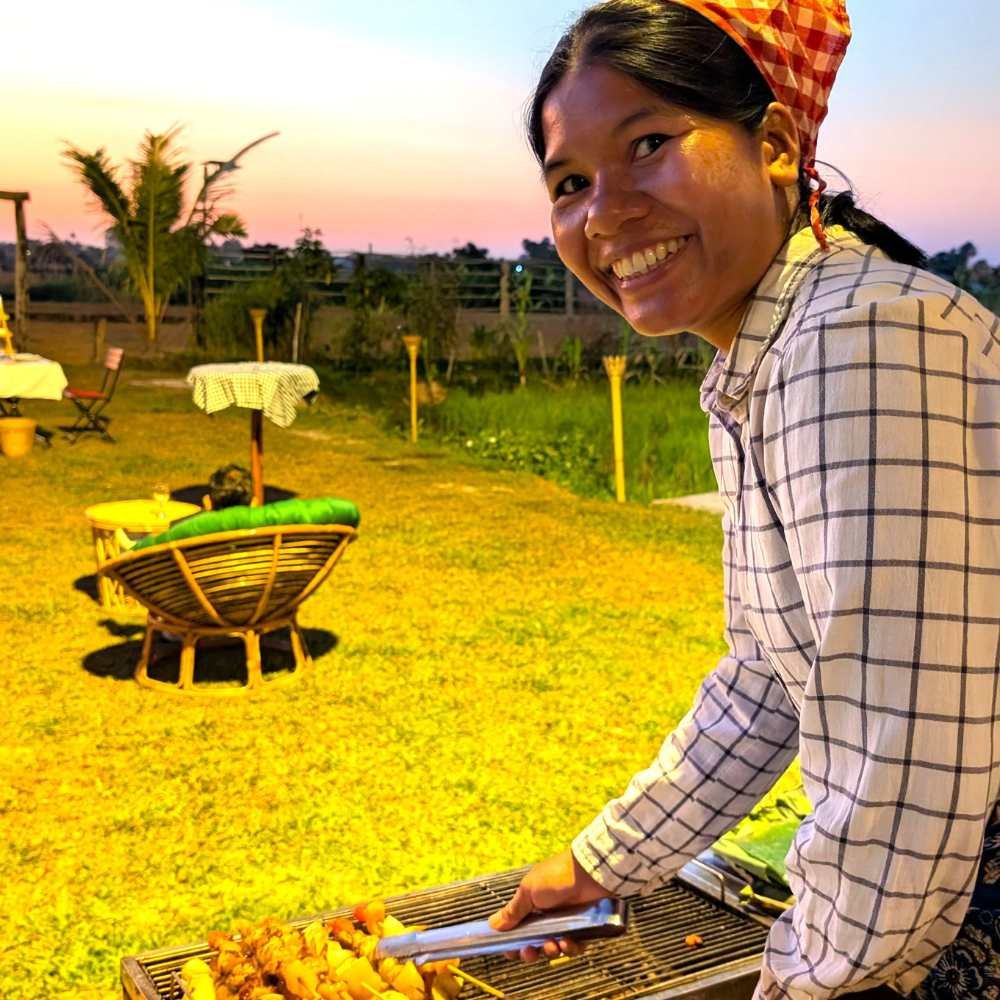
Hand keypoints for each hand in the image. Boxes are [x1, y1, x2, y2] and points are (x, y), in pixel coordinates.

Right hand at [488, 849, 613, 962]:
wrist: (588, 873)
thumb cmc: (556, 877)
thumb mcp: (528, 891)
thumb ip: (512, 911)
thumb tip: (491, 925)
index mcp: (532, 907)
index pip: (519, 931)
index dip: (514, 944)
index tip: (510, 952)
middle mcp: (548, 917)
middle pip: (535, 945)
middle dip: (531, 952)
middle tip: (530, 951)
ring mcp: (565, 924)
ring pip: (554, 948)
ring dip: (551, 951)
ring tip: (553, 944)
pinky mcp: (583, 930)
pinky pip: (574, 948)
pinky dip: (570, 949)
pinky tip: (568, 942)